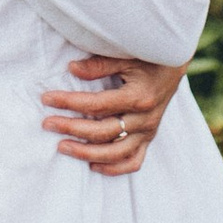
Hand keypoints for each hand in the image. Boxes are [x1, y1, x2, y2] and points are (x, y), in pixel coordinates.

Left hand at [41, 53, 187, 178]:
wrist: (175, 63)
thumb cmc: (148, 56)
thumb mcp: (126, 55)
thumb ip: (100, 64)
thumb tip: (72, 69)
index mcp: (138, 97)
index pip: (97, 104)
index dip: (69, 102)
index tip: (47, 98)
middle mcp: (145, 118)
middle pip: (103, 131)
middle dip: (71, 128)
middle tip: (47, 123)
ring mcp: (148, 131)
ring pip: (116, 152)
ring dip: (86, 153)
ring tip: (62, 147)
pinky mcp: (149, 137)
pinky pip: (133, 161)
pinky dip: (113, 168)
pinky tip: (92, 165)